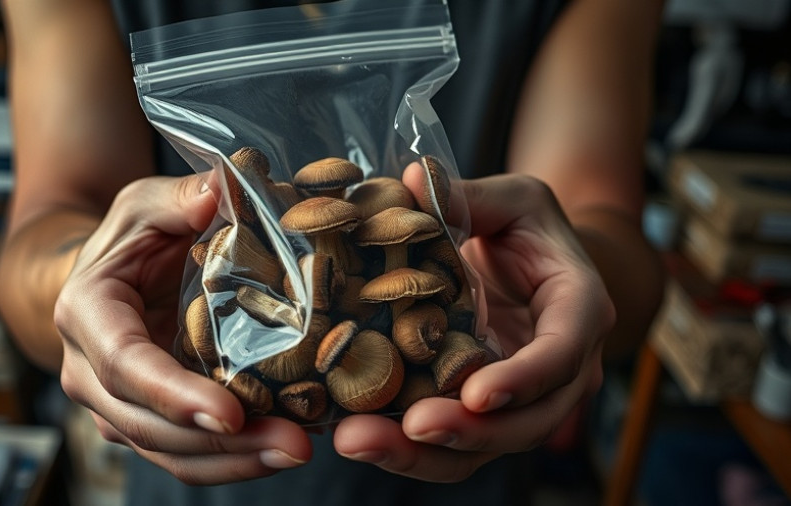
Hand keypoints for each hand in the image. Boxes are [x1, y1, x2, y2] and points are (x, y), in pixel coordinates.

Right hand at [54, 173, 311, 483]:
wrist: (110, 275)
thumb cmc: (130, 237)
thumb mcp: (147, 204)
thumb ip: (179, 196)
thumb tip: (219, 191)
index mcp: (88, 315)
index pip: (126, 367)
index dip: (176, 396)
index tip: (231, 414)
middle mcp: (92, 373)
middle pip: (152, 427)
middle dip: (222, 444)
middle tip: (292, 445)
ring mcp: (119, 406)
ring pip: (172, 454)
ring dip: (235, 462)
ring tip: (297, 451)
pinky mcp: (151, 422)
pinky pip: (189, 455)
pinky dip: (235, 460)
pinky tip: (283, 448)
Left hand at [333, 166, 614, 481]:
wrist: (533, 265)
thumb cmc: (528, 229)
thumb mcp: (510, 200)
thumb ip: (467, 196)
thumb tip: (411, 179)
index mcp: (577, 311)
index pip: (562, 355)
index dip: (524, 379)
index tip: (478, 395)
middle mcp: (558, 369)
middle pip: (525, 422)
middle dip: (466, 433)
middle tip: (408, 428)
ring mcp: (519, 397)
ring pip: (484, 446)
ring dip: (425, 454)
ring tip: (360, 441)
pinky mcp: (481, 409)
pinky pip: (451, 442)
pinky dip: (407, 448)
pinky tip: (358, 436)